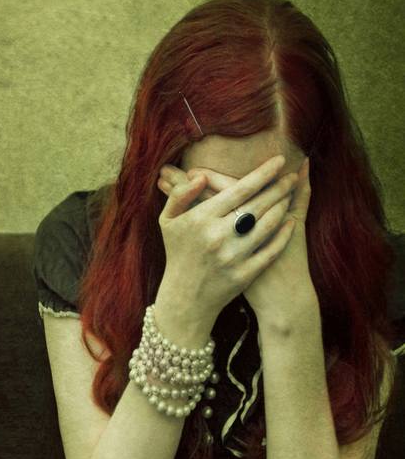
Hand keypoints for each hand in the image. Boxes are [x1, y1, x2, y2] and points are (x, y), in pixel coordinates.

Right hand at [155, 154, 298, 326]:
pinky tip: (289, 222)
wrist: (185, 299)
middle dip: (279, 187)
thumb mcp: (168, 222)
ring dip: (283, 207)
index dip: (263, 173)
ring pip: (268, 225)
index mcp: (201, 219)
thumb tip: (200, 176)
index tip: (279, 160)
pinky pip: (271, 250)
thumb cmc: (178, 253)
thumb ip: (180, 195)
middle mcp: (218, 236)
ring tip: (290, 195)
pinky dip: (284, 234)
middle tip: (291, 176)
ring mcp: (233, 257)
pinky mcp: (245, 275)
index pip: (239, 189)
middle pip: (258, 204)